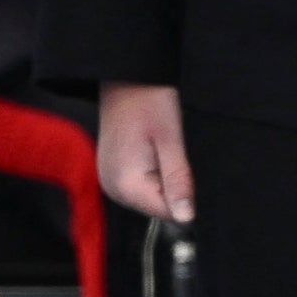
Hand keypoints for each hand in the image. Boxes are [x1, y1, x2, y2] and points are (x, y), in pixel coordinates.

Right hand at [97, 81, 193, 221]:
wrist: (126, 78)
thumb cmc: (149, 101)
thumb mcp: (171, 141)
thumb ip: (178, 181)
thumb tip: (186, 218)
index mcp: (125, 185)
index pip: (167, 213)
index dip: (184, 195)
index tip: (182, 165)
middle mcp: (112, 189)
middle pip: (158, 206)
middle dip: (173, 186)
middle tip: (170, 152)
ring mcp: (110, 181)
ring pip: (151, 197)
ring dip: (163, 179)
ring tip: (159, 148)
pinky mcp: (113, 173)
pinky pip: (141, 185)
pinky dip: (153, 172)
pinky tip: (152, 150)